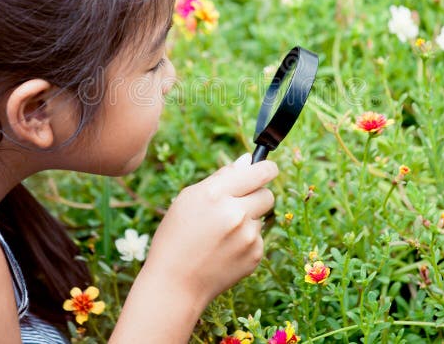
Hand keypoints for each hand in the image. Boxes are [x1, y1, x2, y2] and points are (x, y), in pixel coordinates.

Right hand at [144, 153, 277, 308]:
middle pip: (267, 194)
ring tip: (221, 235)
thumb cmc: (176, 236)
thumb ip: (222, 177)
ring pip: (261, 217)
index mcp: (216, 194)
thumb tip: (248, 160)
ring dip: (247, 221)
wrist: (175, 284)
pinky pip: (258, 238)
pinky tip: (224, 251)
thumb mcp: (188, 199)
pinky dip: (245, 242)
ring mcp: (248, 236)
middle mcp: (236, 213)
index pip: (260, 172)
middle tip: (238, 205)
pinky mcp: (255, 255)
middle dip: (257, 196)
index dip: (267, 168)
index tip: (269, 169)